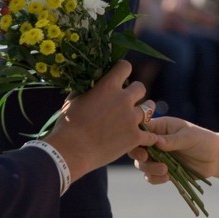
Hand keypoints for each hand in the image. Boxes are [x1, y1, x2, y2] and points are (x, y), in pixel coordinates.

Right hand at [45, 60, 156, 178]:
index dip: (123, 70)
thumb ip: (86, 91)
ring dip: (145, 111)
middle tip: (129, 100)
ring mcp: (131, 118)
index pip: (125, 66)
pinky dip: (147, 136)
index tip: (120, 76)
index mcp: (107, 86)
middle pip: (140, 87)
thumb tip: (90, 86)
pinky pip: (151, 134)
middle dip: (135, 92)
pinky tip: (143, 138)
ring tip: (141, 116)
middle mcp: (123, 99)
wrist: (71, 151)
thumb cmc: (67, 125)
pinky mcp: (135, 137)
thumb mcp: (73, 101)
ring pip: (150, 108)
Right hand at [129, 116, 216, 182]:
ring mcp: (159, 157)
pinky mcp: (163, 171)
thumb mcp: (188, 137)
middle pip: (137, 149)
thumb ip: (172, 140)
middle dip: (139, 155)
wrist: (216, 158)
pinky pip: (151, 176)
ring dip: (149, 168)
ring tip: (164, 170)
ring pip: (142, 164)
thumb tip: (156, 142)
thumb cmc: (203, 140)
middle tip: (146, 158)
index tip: (142, 146)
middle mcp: (156, 142)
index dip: (137, 139)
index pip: (141, 131)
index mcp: (160, 128)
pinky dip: (155, 178)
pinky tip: (166, 177)